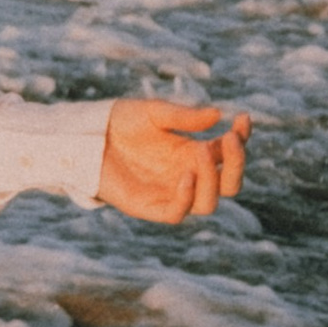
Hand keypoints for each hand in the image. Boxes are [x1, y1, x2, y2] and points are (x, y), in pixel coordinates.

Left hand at [97, 97, 249, 223]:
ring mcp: (169, 193)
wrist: (84, 137)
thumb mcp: (154, 113)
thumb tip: (218, 115)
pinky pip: (176, 213)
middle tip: (230, 139)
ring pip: (208, 203)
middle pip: (228, 185)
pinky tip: (186, 174)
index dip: (241, 139)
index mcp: (192, 154)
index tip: (243, 118)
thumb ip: (184, 117)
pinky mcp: (148, 207)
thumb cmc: (119, 123)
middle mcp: (187, 176)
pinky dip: (186, 198)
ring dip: (212, 179)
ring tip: (202, 151)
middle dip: (236, 164)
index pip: (228, 155)